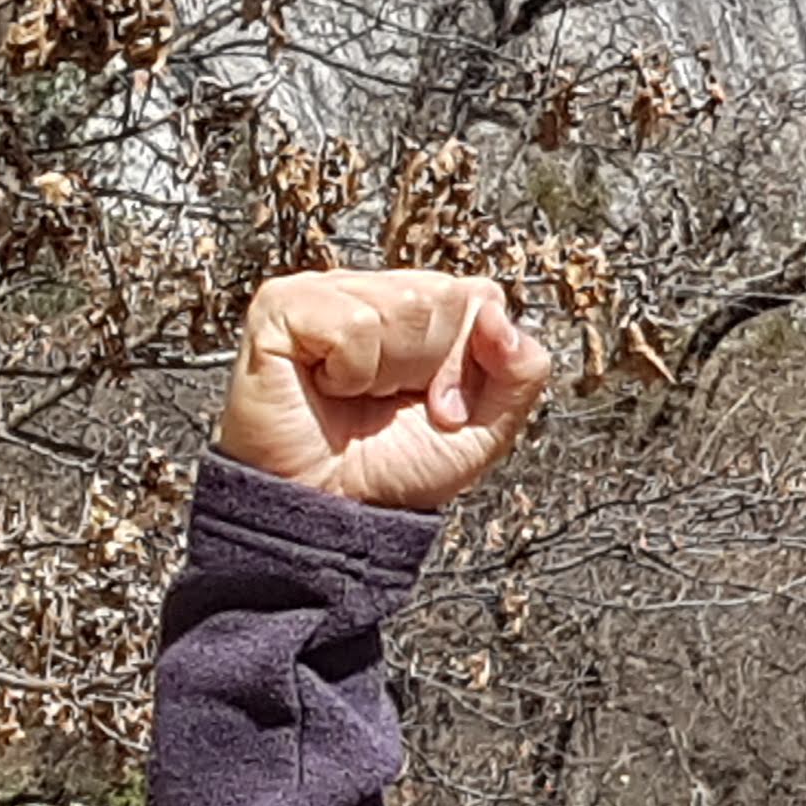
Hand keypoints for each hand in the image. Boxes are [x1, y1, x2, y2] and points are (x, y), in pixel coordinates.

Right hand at [214, 271, 551, 511]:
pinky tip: (327, 388)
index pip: (479, 297)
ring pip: (403, 303)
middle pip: (444, 296)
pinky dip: (350, 372)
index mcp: (421, 309)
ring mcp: (326, 293)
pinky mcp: (283, 307)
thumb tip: (500, 316)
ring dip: (388, 372)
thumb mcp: (487, 428)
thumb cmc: (393, 470)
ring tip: (358, 397)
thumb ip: (522, 371)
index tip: (440, 407)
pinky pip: (353, 322)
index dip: (468, 361)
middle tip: (394, 405)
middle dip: (431, 367)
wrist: (332, 513)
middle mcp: (374, 292)